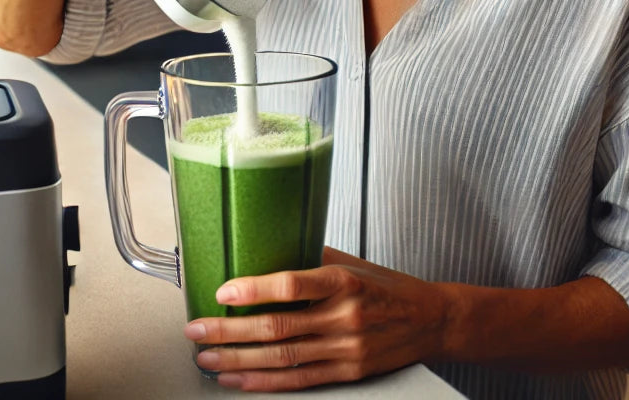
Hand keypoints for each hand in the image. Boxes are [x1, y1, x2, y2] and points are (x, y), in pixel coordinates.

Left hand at [183, 247, 449, 391]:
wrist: (431, 320)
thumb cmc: (386, 285)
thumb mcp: (352, 261)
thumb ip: (311, 258)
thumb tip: (264, 246)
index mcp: (344, 281)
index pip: (292, 284)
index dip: (254, 289)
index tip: (222, 290)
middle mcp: (344, 317)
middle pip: (278, 327)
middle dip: (230, 331)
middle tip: (196, 329)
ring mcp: (346, 350)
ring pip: (282, 358)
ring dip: (238, 360)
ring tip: (206, 357)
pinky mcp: (348, 373)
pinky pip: (298, 381)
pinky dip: (263, 382)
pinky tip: (237, 378)